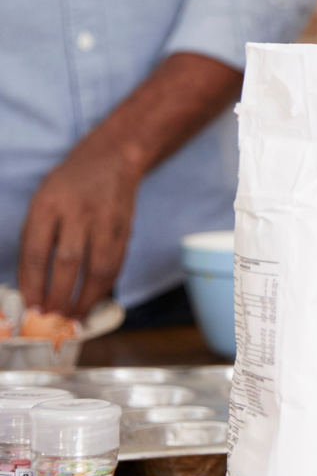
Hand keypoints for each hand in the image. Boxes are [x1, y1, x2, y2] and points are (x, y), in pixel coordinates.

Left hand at [18, 144, 142, 317]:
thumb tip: (32, 284)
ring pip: (98, 266)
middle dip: (60, 296)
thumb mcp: (42, 202)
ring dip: (87, 297)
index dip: (34, 285)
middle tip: (53, 317)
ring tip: (75, 316)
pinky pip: (117, 262)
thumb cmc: (69, 184)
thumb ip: (36, 238)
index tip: (31, 307)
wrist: (113, 158)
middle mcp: (78, 211)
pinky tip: (95, 298)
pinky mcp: (126, 227)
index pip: (38, 252)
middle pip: (69, 262)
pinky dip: (106, 285)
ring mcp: (106, 219)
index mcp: (48, 205)